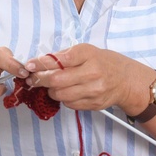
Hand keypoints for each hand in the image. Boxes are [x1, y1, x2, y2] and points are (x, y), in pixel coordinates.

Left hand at [22, 44, 151, 114]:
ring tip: (50, 86)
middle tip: (33, 79)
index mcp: (88, 55)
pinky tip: (65, 92)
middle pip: (56, 80)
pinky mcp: (93, 104)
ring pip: (60, 94)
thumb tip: (40, 62)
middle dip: (40, 80)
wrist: (126, 80)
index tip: (29, 65)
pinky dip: (62, 98)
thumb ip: (64, 56)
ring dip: (50, 91)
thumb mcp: (86, 51)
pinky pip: (69, 104)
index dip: (41, 63)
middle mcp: (92, 73)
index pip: (59, 60)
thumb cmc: (103, 62)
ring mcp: (93, 90)